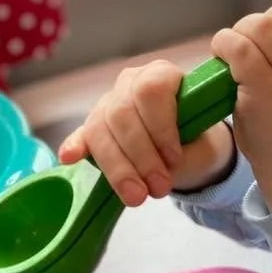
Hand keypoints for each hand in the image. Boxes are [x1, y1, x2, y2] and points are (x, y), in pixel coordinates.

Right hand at [57, 60, 234, 205]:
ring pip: (101, 129)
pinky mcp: (94, 128)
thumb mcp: (202, 140)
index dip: (160, 127)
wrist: (191, 150)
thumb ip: (187, 147)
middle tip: (159, 188)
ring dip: (118, 167)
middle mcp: (130, 84)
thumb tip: (168, 163)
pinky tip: (69, 157)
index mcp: (161, 75)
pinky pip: (82, 135)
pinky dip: (76, 146)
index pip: (152, 90)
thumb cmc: (196, 140)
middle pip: (122, 113)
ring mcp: (108, 104)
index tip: (174, 159)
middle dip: (141, 156)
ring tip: (137, 197)